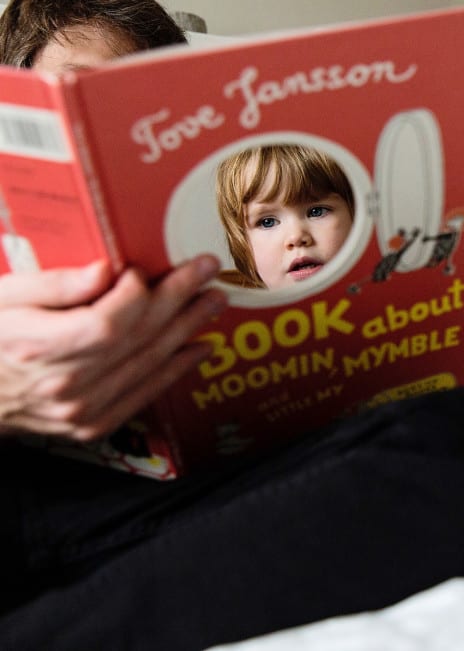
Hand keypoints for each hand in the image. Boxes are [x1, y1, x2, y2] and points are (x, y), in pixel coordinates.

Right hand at [0, 256, 225, 441]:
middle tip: (207, 270)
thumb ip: (55, 285)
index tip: (145, 269)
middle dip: (178, 300)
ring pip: (149, 364)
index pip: (108, 323)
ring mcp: (82, 411)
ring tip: (211, 301)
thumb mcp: (3, 297)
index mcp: (39, 348)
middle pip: (138, 339)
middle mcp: (65, 385)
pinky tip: (198, 347)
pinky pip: (145, 394)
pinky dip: (176, 369)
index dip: (136, 295)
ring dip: (187, 330)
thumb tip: (105, 270)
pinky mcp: (93, 424)